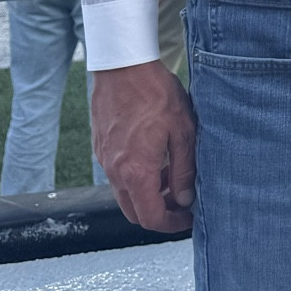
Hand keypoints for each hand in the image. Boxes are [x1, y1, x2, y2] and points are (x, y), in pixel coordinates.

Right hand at [91, 61, 196, 232]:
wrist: (123, 66)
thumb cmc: (156, 94)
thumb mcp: (183, 131)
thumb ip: (184, 170)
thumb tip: (186, 199)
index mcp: (135, 172)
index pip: (151, 218)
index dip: (172, 225)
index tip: (188, 218)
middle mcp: (114, 172)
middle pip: (134, 212)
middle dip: (159, 213)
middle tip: (182, 200)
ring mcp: (104, 159)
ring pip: (125, 194)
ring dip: (148, 194)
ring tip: (172, 175)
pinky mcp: (101, 147)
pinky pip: (117, 175)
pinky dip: (136, 178)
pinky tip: (156, 158)